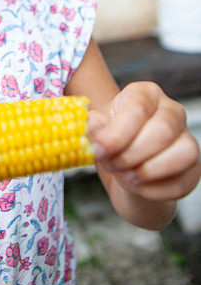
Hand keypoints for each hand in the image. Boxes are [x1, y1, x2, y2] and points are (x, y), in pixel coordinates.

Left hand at [88, 82, 200, 201]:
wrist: (125, 167)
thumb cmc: (113, 140)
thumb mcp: (98, 128)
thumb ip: (94, 127)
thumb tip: (95, 134)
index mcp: (146, 93)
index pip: (138, 108)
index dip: (118, 132)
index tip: (100, 150)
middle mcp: (172, 111)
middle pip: (162, 131)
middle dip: (131, 154)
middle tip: (112, 165)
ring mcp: (187, 138)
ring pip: (184, 153)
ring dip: (148, 171)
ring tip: (125, 176)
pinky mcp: (194, 168)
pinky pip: (183, 182)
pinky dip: (155, 190)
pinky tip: (137, 187)